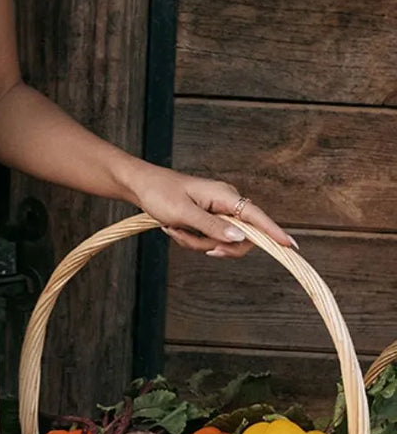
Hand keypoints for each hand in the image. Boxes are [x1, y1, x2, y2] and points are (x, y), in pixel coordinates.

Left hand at [126, 165, 296, 258]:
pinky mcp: (208, 219)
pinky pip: (206, 240)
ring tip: (173, 228)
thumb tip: (241, 238)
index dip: (274, 233)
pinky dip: (189, 239)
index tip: (290, 246)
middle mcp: (226, 204)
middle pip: (238, 238)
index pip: (257, 217)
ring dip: (194, 242)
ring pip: (219, 242)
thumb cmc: (161, 194)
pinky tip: (173, 228)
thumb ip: (212, 226)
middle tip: (187, 239)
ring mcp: (217, 212)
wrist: (142, 187)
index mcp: (225, 197)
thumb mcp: (184, 213)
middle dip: (211, 245)